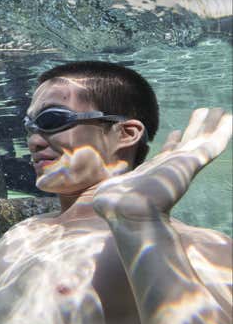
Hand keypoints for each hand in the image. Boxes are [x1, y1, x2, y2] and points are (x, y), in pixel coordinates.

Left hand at [93, 108, 231, 220]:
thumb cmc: (115, 207)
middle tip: (206, 111)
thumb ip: (111, 194)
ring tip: (220, 110)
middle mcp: (170, 166)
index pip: (167, 153)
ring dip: (211, 125)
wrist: (129, 213)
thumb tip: (102, 199)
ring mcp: (182, 164)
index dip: (173, 142)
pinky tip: (229, 118)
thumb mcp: (111, 194)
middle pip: (186, 141)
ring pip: (201, 139)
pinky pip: (211, 145)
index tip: (176, 132)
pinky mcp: (190, 163)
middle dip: (195, 127)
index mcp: (154, 171)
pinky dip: (222, 132)